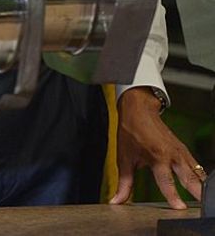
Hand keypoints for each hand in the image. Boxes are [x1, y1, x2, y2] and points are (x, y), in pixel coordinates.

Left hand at [110, 87, 205, 208]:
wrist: (139, 111)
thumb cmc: (130, 133)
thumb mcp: (124, 159)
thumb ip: (124, 183)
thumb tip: (116, 201)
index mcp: (157, 156)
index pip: (166, 181)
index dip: (173, 196)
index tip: (180, 209)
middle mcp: (172, 155)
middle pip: (189, 178)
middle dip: (197, 193)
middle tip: (202, 207)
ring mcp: (181, 152)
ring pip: (197, 173)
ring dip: (201, 187)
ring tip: (204, 201)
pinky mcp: (185, 151)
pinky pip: (196, 167)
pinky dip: (200, 178)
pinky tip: (202, 188)